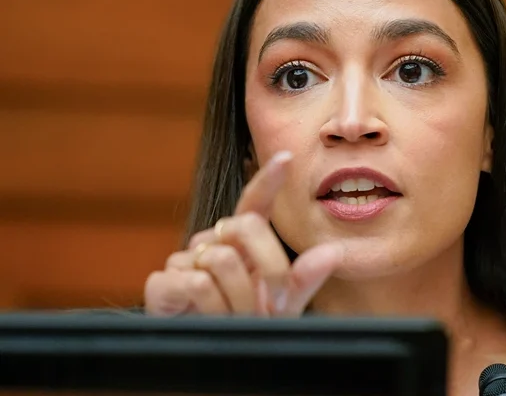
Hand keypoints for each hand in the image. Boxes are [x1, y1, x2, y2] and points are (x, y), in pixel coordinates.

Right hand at [144, 151, 342, 316]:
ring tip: (236, 318)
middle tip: (273, 305)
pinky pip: (197, 283)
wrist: (207, 358)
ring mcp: (184, 260)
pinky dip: (213, 309)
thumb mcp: (282, 306)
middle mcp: (213, 242)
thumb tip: (334, 251)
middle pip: (245, 226)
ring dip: (239, 299)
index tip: (286, 157)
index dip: (268, 179)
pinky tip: (209, 319)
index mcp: (243, 243)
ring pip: (222, 261)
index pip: (255, 202)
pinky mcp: (162, 282)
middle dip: (269, 267)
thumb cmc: (245, 326)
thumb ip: (305, 279)